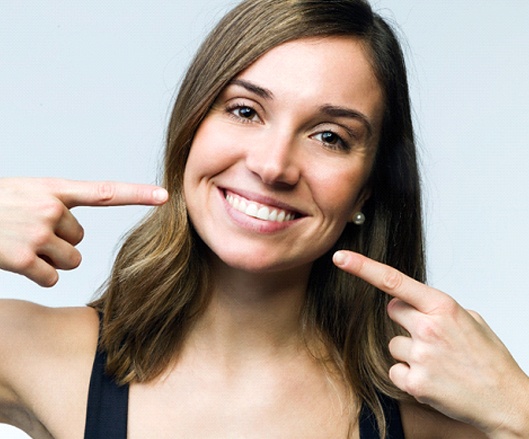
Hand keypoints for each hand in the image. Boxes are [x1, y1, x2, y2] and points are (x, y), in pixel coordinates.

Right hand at [0, 178, 167, 286]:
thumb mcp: (23, 193)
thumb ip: (54, 204)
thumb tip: (76, 233)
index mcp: (52, 189)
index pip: (104, 192)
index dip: (137, 194)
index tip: (165, 196)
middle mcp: (50, 208)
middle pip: (80, 239)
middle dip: (59, 241)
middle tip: (28, 232)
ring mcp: (38, 233)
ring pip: (71, 260)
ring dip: (50, 260)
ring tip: (22, 245)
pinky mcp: (24, 257)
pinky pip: (52, 277)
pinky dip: (39, 276)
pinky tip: (17, 262)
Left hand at [333, 250, 528, 436]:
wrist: (507, 401)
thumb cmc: (489, 359)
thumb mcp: (470, 320)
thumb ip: (436, 307)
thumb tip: (407, 302)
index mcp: (443, 307)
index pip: (393, 281)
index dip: (362, 267)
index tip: (340, 258)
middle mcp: (428, 328)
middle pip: (392, 311)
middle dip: (405, 319)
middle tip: (431, 336)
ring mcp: (421, 356)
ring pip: (392, 344)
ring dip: (409, 351)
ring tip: (438, 362)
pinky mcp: (415, 383)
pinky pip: (394, 370)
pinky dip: (408, 375)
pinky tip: (432, 379)